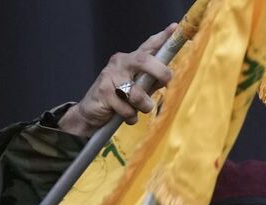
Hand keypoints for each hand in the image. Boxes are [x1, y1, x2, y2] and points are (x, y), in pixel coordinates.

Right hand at [58, 24, 178, 136]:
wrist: (91, 113)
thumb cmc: (118, 99)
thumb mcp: (138, 89)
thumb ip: (151, 82)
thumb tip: (166, 78)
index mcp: (131, 60)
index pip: (148, 46)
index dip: (161, 38)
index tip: (174, 28)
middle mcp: (120, 63)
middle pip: (143, 60)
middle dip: (159, 70)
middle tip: (166, 80)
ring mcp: (110, 76)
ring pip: (136, 92)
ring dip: (143, 105)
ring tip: (138, 110)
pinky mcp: (104, 91)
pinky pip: (126, 107)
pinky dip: (130, 116)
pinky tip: (126, 116)